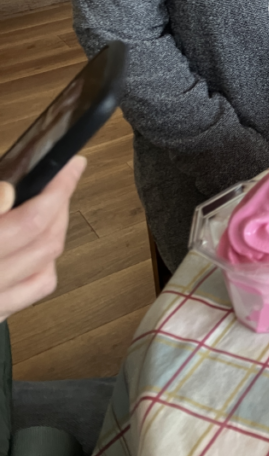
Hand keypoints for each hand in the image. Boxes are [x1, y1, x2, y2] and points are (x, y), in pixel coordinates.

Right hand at [0, 156, 84, 321]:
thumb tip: (8, 193)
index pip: (32, 220)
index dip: (59, 188)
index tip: (73, 163)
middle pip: (47, 245)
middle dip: (61, 206)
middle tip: (64, 178)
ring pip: (46, 271)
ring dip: (56, 235)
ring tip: (51, 206)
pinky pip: (31, 292)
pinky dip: (43, 265)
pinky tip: (34, 244)